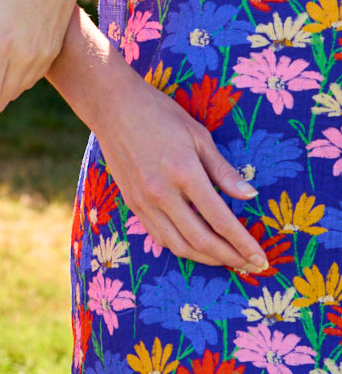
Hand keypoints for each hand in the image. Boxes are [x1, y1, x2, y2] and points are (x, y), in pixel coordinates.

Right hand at [51, 13, 267, 271]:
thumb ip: (223, 170)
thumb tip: (250, 196)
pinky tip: (197, 248)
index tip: (261, 258)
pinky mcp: (132, 203)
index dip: (243, 243)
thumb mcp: (198, 135)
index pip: (220, 219)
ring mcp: (144, 201)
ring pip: (179, 245)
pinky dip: (182, 248)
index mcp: (184, 172)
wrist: (112, 106)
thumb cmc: (159, 113)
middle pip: (201, 240)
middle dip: (231, 258)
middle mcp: (162, 193)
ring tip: (228, 261)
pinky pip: (160, 236)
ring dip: (207, 259)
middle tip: (252, 267)